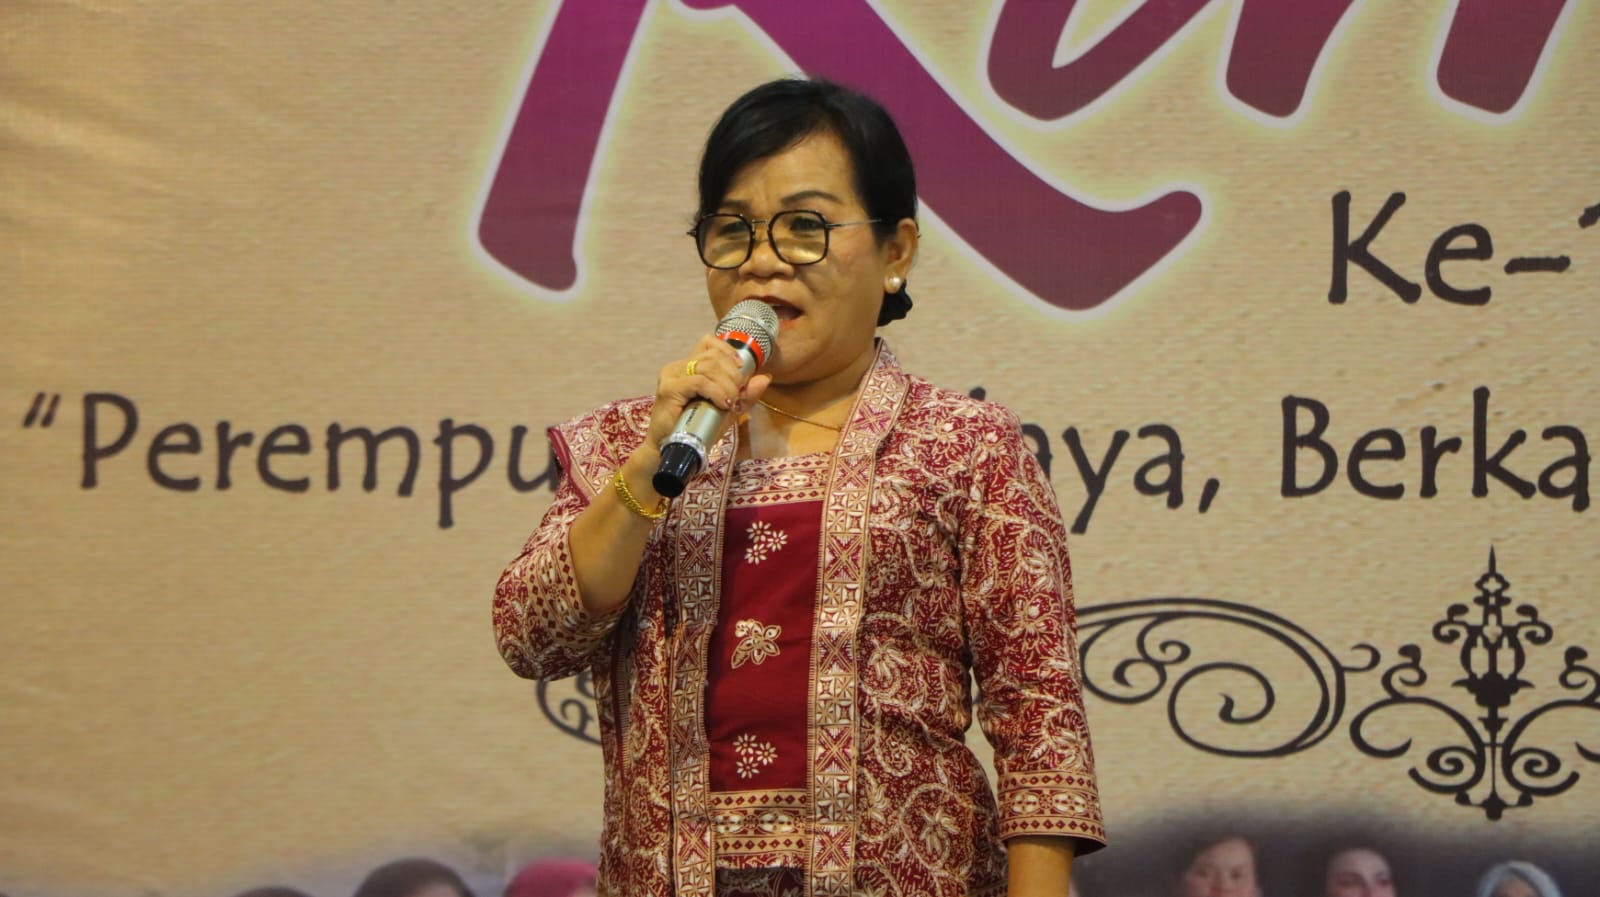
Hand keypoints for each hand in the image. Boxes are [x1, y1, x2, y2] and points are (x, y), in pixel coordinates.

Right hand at [645, 334, 772, 452]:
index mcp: (688, 367)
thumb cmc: (696, 430)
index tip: (741, 371)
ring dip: (727, 385)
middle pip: (713, 356)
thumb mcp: (727, 410)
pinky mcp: (669, 389)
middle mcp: (678, 367)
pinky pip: (699, 382)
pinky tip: (722, 403)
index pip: (709, 342)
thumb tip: (766, 378)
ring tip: (730, 402)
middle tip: (736, 395)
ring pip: (708, 366)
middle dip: (733, 374)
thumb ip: (746, 395)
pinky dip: (716, 392)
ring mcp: (671, 376)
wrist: (673, 451)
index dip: (728, 352)